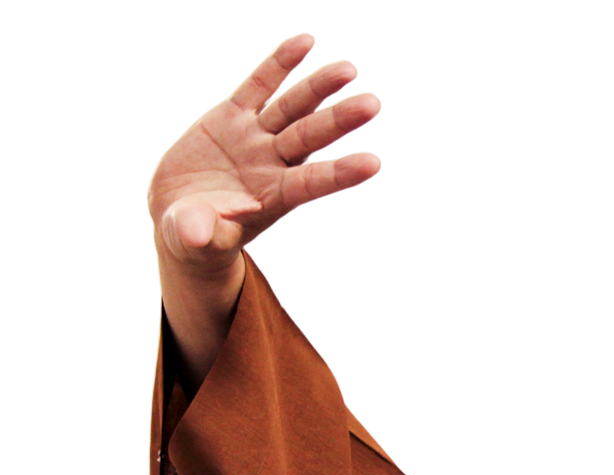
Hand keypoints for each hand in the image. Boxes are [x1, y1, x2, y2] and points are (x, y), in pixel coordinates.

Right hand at [150, 33, 380, 279]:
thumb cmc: (195, 233)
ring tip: (351, 68)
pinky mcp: (232, 116)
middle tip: (373, 103)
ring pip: (292, 107)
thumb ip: (199, 232)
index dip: (340, 172)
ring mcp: (255, 137)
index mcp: (273, 197)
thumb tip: (197, 234)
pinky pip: (260, 85)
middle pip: (309, 137)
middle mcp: (272, 163)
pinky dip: (281, 63)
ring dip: (319, 87)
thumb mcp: (194, 236)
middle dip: (338, 120)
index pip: (313, 182)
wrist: (184, 212)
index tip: (374, 162)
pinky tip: (307, 42)